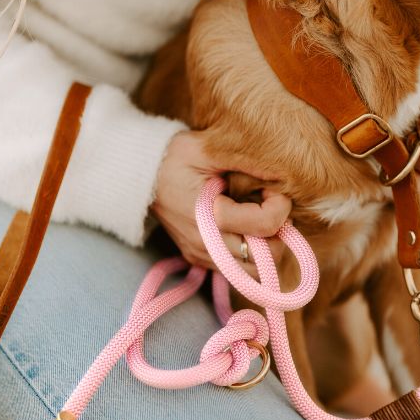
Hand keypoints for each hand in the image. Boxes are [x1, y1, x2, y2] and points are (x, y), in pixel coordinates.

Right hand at [151, 131, 290, 271]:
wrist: (138, 177)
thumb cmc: (173, 158)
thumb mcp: (205, 147)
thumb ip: (243, 159)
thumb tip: (281, 174)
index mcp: (207, 217)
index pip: (267, 225)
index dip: (280, 205)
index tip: (271, 189)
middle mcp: (205, 245)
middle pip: (267, 258)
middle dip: (278, 231)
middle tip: (269, 206)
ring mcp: (202, 257)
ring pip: (257, 272)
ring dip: (267, 246)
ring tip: (259, 217)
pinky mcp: (201, 260)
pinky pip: (240, 270)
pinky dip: (253, 253)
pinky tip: (245, 227)